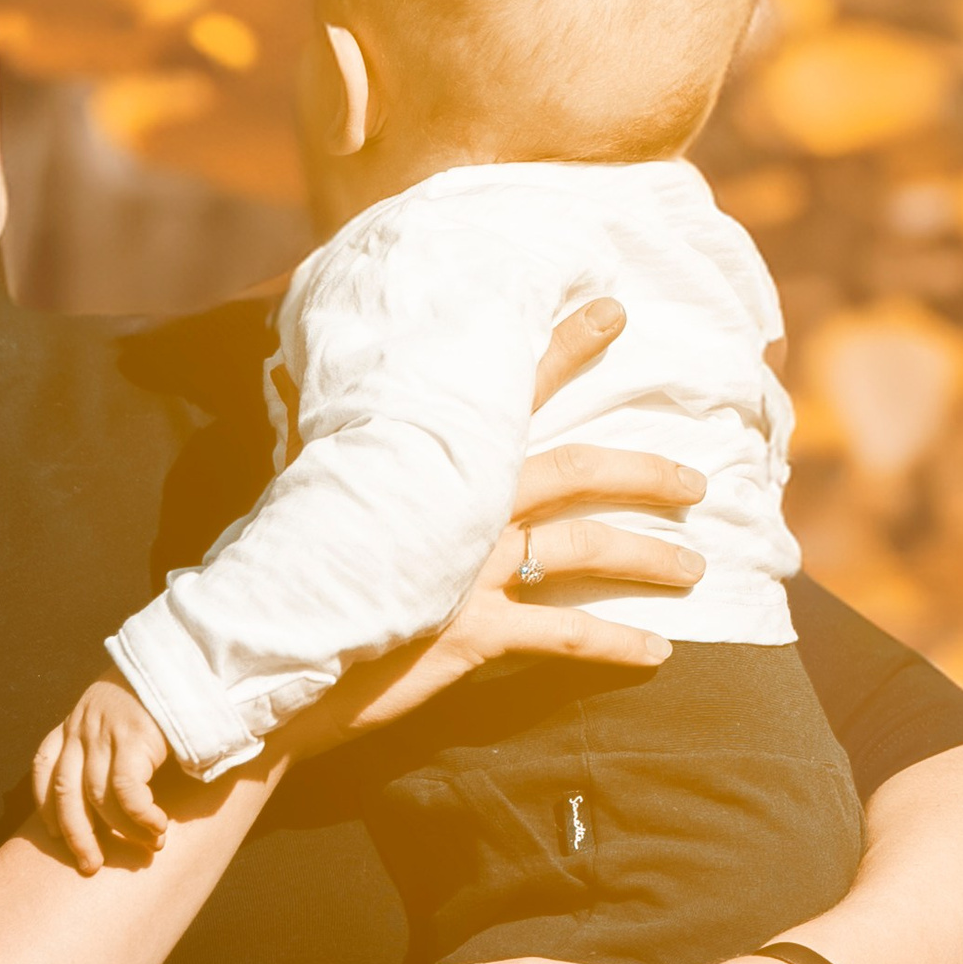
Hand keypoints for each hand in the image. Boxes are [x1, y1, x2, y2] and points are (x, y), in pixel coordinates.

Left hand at [30, 673, 173, 875]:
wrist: (188, 659)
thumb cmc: (164, 694)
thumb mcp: (121, 713)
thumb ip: (108, 742)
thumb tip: (108, 790)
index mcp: (75, 721)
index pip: (44, 767)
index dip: (45, 805)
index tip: (54, 834)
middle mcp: (83, 727)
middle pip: (65, 794)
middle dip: (76, 836)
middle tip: (91, 865)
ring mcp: (105, 732)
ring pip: (98, 798)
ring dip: (123, 831)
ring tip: (148, 847)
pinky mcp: (133, 738)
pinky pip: (127, 792)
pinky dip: (141, 817)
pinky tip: (158, 828)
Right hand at [278, 298, 711, 759]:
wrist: (263, 650)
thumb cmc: (286, 568)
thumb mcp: (313, 491)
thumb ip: (337, 447)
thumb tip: (310, 392)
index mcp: (433, 465)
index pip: (510, 391)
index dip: (564, 346)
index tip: (613, 311)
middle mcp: (462, 508)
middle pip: (576, 471)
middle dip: (646, 470)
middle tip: (699, 479)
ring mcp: (470, 570)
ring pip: (585, 549)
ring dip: (649, 557)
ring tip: (697, 566)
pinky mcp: (473, 635)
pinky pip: (566, 635)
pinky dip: (618, 644)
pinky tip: (661, 652)